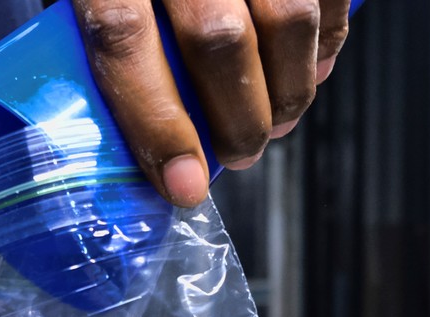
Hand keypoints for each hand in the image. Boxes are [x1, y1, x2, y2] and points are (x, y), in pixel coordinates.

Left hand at [71, 0, 350, 205]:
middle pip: (218, 39)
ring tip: (277, 122)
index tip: (183, 185)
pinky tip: (311, 68)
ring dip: (289, 90)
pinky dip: (327, 42)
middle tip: (238, 155)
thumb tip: (134, 124)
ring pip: (288, 19)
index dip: (155, 122)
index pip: (123, 36)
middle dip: (237, 120)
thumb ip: (103, 26)